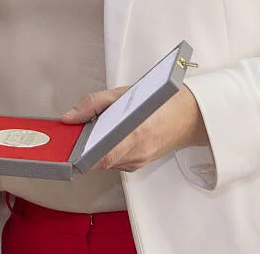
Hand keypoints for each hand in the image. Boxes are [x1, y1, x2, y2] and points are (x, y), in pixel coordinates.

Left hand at [62, 84, 207, 172]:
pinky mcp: (138, 164)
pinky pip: (115, 161)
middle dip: (87, 147)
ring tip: (96, 130)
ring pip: (107, 161)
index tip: (73, 150)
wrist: (188, 115)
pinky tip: (110, 136)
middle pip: (101, 159)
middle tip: (79, 134)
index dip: (86, 155)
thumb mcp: (122, 94)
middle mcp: (137, 153)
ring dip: (97, 148)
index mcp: (135, 133)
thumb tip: (70, 117)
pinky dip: (108, 150)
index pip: (104, 155)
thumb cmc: (159, 102)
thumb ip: (93, 104)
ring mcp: (138, 161)